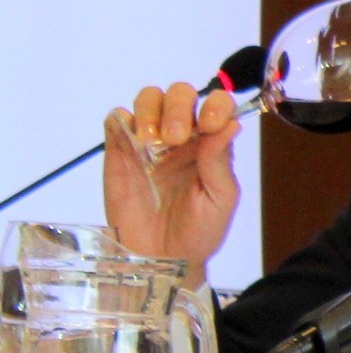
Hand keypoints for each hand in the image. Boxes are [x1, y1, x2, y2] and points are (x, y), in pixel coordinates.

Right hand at [103, 83, 241, 286]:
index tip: (209, 123)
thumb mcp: (220, 200)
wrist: (161, 258)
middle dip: (178, 107)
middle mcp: (182, 136)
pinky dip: (121, 119)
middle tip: (176, 137)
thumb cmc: (199, 231)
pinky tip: (131, 141)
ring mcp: (149, 142)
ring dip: (151, 109)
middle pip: (180, 94)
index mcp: (211, 144)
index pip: (217, 105)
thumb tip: (231, 125)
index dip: (215, 104)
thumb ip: (220, 162)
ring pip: (149, 98)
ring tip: (153, 141)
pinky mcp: (120, 151)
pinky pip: (117, 119)